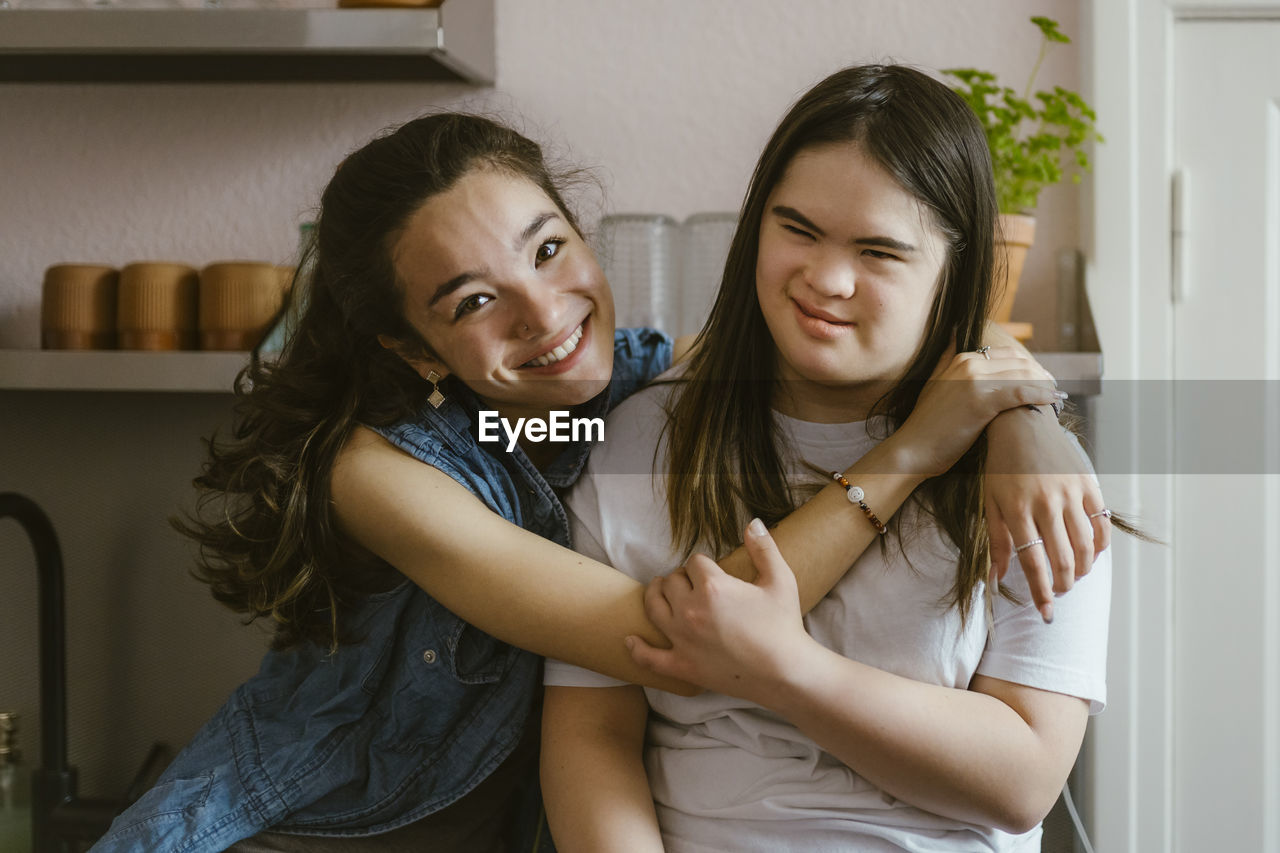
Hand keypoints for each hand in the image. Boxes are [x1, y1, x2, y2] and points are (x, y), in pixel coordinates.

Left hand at [626, 519, 813, 702]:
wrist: (785, 671)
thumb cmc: (784, 624)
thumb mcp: (780, 580)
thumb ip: (764, 548)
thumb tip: (752, 522)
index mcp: (713, 586)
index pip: (694, 562)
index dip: (703, 565)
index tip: (710, 571)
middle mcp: (690, 610)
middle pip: (671, 582)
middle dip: (681, 579)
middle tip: (692, 584)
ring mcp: (683, 639)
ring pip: (654, 608)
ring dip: (655, 596)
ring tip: (660, 591)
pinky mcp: (682, 666)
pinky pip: (649, 657)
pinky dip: (637, 647)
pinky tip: (630, 639)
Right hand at [890, 346, 1064, 476]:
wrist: (913, 449)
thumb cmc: (927, 425)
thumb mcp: (935, 383)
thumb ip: (946, 357)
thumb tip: (953, 331)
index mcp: (960, 359)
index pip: (1007, 354)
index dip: (1029, 366)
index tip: (1042, 379)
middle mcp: (968, 363)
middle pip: (1019, 362)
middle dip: (1041, 374)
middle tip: (1055, 388)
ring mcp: (974, 380)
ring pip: (1023, 375)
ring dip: (1045, 385)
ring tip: (1057, 396)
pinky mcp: (981, 400)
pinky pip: (1020, 392)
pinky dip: (1040, 395)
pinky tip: (1053, 402)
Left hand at [984, 411, 1110, 621]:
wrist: (1022, 424)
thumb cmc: (1001, 467)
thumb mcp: (990, 502)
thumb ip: (997, 542)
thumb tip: (996, 579)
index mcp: (1017, 510)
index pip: (1032, 563)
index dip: (1041, 593)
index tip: (1046, 614)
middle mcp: (1045, 503)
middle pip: (1062, 559)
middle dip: (1063, 584)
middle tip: (1060, 593)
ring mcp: (1070, 493)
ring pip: (1085, 546)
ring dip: (1082, 569)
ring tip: (1073, 577)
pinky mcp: (1088, 483)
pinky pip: (1101, 523)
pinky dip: (1100, 545)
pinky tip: (1091, 554)